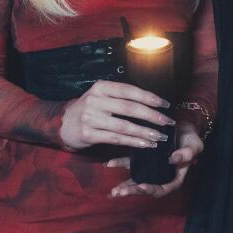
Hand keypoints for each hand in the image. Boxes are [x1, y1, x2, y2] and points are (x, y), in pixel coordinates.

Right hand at [58, 80, 173, 151]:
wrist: (64, 123)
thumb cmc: (90, 109)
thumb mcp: (102, 96)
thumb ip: (121, 97)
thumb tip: (152, 103)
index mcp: (101, 87)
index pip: (129, 90)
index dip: (149, 97)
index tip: (165, 104)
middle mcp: (95, 100)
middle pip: (129, 108)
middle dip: (152, 116)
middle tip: (168, 122)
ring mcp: (90, 118)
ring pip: (124, 126)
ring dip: (145, 132)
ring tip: (160, 137)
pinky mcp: (88, 134)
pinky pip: (116, 139)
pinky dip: (133, 142)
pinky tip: (145, 144)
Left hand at [105, 121, 204, 198]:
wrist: (184, 127)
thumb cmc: (191, 138)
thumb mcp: (193, 146)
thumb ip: (186, 154)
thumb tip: (173, 160)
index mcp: (174, 178)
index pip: (162, 189)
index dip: (151, 190)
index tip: (141, 187)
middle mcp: (161, 176)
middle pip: (146, 188)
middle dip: (133, 191)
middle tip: (120, 192)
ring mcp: (150, 169)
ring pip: (136, 180)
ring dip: (124, 186)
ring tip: (114, 191)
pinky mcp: (143, 159)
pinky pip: (130, 164)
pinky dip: (119, 164)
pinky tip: (109, 164)